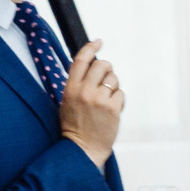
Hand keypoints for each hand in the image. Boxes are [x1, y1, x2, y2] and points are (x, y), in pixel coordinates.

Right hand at [58, 41, 123, 165]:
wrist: (82, 148)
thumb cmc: (75, 125)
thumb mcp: (68, 101)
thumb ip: (77, 83)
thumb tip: (91, 65)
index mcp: (70, 88)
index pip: (81, 59)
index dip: (91, 48)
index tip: (98, 42)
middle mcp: (84, 91)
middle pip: (102, 65)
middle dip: (107, 68)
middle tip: (106, 79)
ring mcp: (99, 99)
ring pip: (114, 79)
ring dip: (114, 86)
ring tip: (107, 100)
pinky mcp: (112, 108)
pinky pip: (121, 93)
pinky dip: (119, 100)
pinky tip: (112, 111)